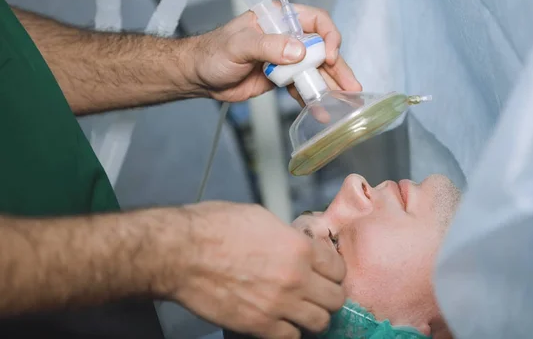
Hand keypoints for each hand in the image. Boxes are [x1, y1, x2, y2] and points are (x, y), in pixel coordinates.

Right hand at [161, 202, 345, 338]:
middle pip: (336, 298)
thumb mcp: (260, 217)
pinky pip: (290, 337)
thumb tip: (297, 244)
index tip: (324, 269)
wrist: (181, 252)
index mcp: (299, 248)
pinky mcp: (258, 325)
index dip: (332, 268)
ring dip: (313, 314)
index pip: (338, 268)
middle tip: (316, 289)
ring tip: (300, 307)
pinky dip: (289, 331)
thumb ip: (287, 236)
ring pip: (320, 321)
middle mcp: (296, 279)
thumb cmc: (214, 227)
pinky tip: (279, 320)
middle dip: (328, 293)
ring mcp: (279, 305)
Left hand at [185, 4, 361, 103]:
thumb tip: (299, 51)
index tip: (328, 56)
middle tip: (351, 86)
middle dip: (338, 68)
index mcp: (279, 19)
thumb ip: (268, 46)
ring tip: (344, 102)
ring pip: (316, 70)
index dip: (327, 37)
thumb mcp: (239, 45)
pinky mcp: (282, 78)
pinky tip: (321, 110)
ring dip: (330, 86)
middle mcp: (287, 36)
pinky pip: (303, 87)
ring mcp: (286, 58)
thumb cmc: (213, 52)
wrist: (200, 76)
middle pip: (322, 49)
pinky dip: (312, 98)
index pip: (315, 21)